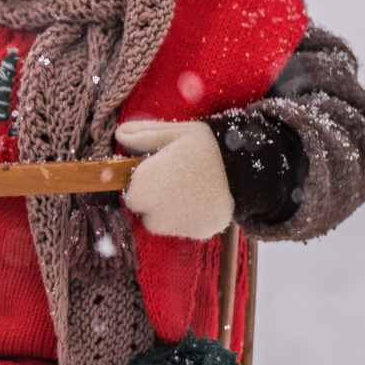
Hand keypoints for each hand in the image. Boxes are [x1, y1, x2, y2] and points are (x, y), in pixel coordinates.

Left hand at [116, 118, 233, 240]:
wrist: (245, 167)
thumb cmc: (204, 145)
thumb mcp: (172, 132)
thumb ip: (141, 135)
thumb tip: (119, 136)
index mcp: (144, 186)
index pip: (131, 195)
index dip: (141, 184)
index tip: (156, 173)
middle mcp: (158, 212)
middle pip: (146, 213)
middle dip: (154, 200)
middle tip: (175, 181)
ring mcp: (180, 224)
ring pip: (165, 224)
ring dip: (170, 212)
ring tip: (189, 189)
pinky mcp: (201, 232)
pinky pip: (187, 228)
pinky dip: (190, 218)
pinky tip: (203, 199)